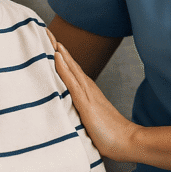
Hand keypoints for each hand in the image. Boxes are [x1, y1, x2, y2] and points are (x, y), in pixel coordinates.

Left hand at [47, 28, 137, 160]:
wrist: (127, 142)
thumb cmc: (109, 135)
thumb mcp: (89, 121)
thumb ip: (79, 114)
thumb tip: (66, 114)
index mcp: (86, 91)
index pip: (69, 68)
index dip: (58, 54)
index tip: (47, 41)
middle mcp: (86, 87)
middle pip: (68, 62)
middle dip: (55, 46)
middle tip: (43, 29)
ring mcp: (87, 93)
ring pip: (69, 66)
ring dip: (57, 51)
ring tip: (46, 35)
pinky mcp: (86, 102)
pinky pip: (71, 81)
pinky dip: (63, 67)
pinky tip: (57, 56)